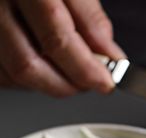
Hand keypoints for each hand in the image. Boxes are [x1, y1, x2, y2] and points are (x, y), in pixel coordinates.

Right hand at [0, 0, 124, 96]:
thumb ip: (90, 18)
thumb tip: (108, 56)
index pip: (55, 39)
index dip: (85, 68)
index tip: (106, 80)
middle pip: (27, 64)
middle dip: (67, 84)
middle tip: (91, 83)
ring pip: (12, 73)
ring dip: (48, 84)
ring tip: (72, 76)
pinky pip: (1, 72)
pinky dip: (27, 80)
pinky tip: (46, 68)